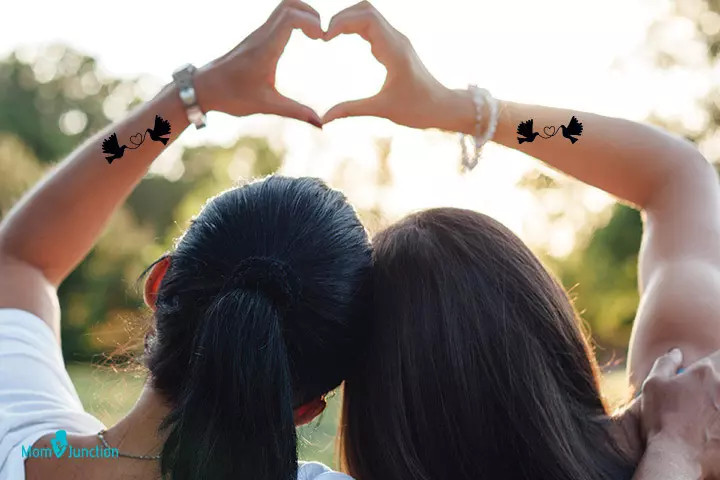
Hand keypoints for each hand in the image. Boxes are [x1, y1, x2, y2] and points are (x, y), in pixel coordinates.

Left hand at [194, 0, 322, 126]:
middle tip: (321, 34)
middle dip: (311, 13)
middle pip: (289, 4)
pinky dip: (295, 20)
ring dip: (303, 14)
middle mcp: (262, 35)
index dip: (311, 22)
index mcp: (265, 49)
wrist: (204, 88)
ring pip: (283, 8)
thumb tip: (321, 124)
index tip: (322, 38)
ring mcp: (258, 34)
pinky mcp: (256, 37)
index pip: (291, 18)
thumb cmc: (232, 96)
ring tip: (316, 35)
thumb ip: (296, 112)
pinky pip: (278, 18)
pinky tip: (303, 38)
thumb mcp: (267, 106)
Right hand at [321, 1, 475, 132]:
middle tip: (324, 36)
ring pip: (369, 14)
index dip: (342, 22)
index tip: (325, 38)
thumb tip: (324, 119)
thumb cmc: (418, 109)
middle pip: (366, 9)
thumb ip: (351, 110)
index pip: (366, 18)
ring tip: (329, 36)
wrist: (443, 108)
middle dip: (341, 17)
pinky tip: (343, 40)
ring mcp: (397, 40)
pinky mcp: (395, 46)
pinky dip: (355, 27)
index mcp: (394, 50)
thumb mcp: (382, 110)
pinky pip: (373, 26)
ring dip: (348, 20)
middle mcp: (396, 39)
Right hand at [639, 349, 719, 476]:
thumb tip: (676, 353)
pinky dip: (718, 425)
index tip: (704, 378)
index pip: (718, 358)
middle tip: (702, 399)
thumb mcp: (653, 384)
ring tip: (704, 416)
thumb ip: (665, 363)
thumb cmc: (661, 418)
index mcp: (705, 373)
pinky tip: (710, 430)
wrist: (675, 456)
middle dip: (715, 387)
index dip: (712, 365)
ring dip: (717, 405)